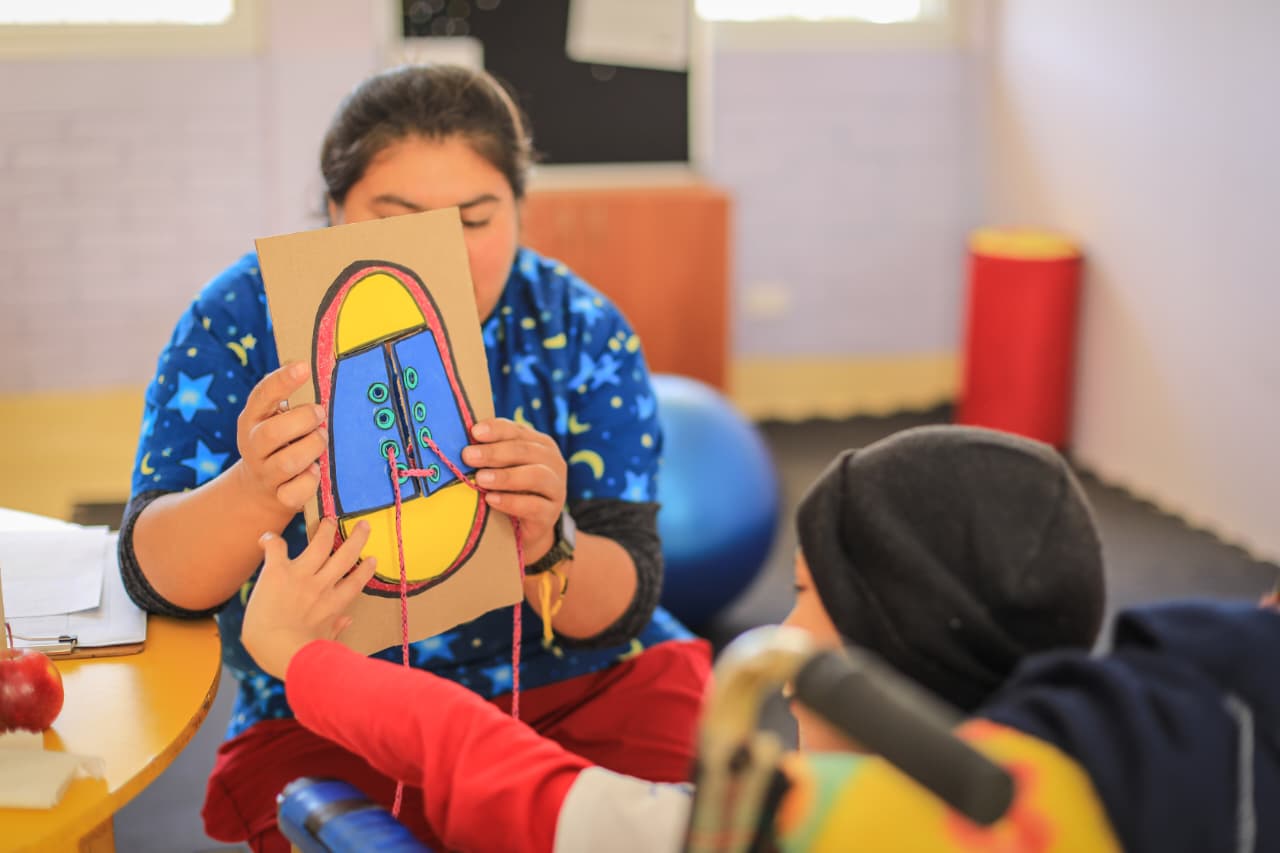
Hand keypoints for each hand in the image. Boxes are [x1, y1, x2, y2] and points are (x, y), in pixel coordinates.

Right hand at [235, 362, 327, 512]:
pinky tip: (315, 471)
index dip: (282, 380)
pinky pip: (294, 493)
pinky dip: (309, 482)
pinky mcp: (279, 496)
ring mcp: (265, 472)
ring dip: (311, 449)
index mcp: (253, 417)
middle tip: (320, 414)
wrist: (259, 489)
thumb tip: (308, 367)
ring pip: (287, 463)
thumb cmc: (278, 442)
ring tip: (321, 439)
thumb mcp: (275, 417)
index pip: (262, 395)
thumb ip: (289, 397)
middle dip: (303, 421)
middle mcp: (254, 444)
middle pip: (272, 433)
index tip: (304, 367)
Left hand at [242, 518, 376, 679]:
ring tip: (330, 520)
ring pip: (320, 543)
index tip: (371, 559)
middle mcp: (321, 585)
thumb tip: (348, 621)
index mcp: (334, 605)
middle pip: (345, 556)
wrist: (280, 649)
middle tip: (363, 525)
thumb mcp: (325, 643)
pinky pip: (277, 547)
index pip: (355, 582)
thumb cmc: (301, 656)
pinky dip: (271, 540)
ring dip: (326, 529)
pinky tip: (268, 537)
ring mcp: (301, 576)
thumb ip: (335, 629)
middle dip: (356, 539)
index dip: (365, 569)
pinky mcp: (279, 571)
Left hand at [461, 418, 566, 558]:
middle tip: (469, 456)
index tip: (474, 433)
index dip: (496, 430)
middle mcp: (553, 462)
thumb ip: (490, 454)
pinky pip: (534, 506)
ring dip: (506, 476)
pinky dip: (511, 501)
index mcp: (540, 444)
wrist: (523, 528)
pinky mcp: (551, 513)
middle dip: (494, 452)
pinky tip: (491, 500)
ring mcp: (556, 488)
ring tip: (481, 479)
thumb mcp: (502, 468)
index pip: (518, 431)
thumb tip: (464, 445)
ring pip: (536, 476)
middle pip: (525, 451)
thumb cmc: (509, 490)